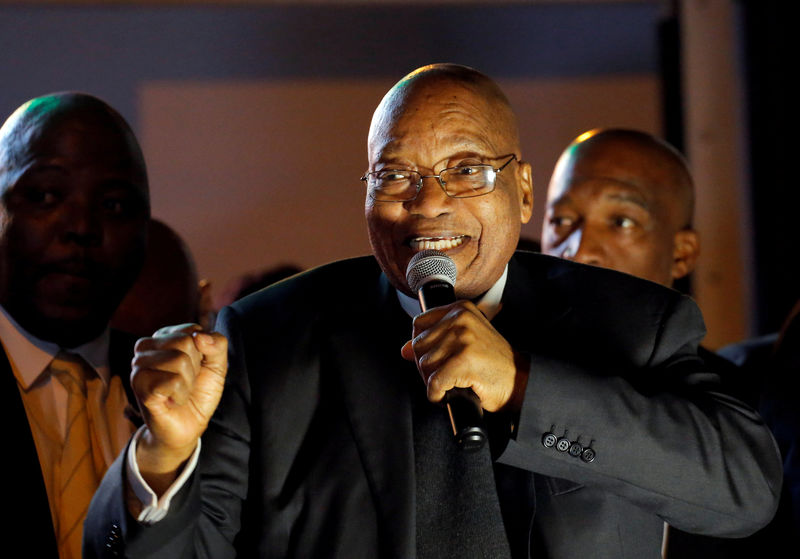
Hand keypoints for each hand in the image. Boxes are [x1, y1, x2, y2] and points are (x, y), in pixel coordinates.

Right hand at [131, 323, 227, 493]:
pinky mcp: (140, 387)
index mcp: (164, 337)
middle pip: (185, 342)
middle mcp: (146, 348)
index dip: (203, 353)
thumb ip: (217, 345)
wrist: (188, 427)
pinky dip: (181, 394)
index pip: (193, 331)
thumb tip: (200, 336)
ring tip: (178, 392)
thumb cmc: (199, 394)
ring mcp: (139, 367)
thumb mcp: (217, 366)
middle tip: (186, 383)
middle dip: (195, 367)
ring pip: (179, 360)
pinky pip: (172, 381)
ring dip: (188, 383)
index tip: (196, 369)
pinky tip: (172, 401)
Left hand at [400, 301, 528, 412]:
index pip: (419, 324)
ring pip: (424, 365)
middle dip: (426, 367)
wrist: (520, 381)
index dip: (421, 346)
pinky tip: (448, 395)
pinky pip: (434, 382)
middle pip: (419, 346)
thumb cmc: (492, 363)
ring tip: (450, 384)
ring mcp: (463, 339)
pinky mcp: (464, 361)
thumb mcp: (464, 342)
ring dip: (432, 382)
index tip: (433, 358)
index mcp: (460, 309)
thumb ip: (434, 340)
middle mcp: (461, 319)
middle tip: (443, 376)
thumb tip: (404, 350)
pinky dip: (437, 394)